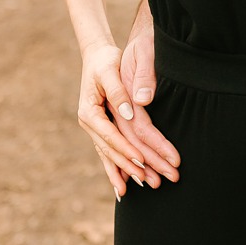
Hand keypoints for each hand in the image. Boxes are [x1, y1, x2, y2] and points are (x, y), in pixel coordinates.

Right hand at [78, 42, 156, 197]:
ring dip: (128, 173)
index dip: (126, 149)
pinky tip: (125, 186)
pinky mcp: (103, 129)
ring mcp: (95, 129)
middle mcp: (90, 125)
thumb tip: (129, 112)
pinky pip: (109, 153)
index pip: (111, 136)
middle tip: (155, 182)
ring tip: (145, 188)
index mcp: (89, 113)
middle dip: (134, 168)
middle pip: (113, 151)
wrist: (96, 55)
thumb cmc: (105, 61)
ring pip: (111, 156)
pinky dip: (117, 168)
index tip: (142, 161)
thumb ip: (118, 92)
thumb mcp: (110, 71)